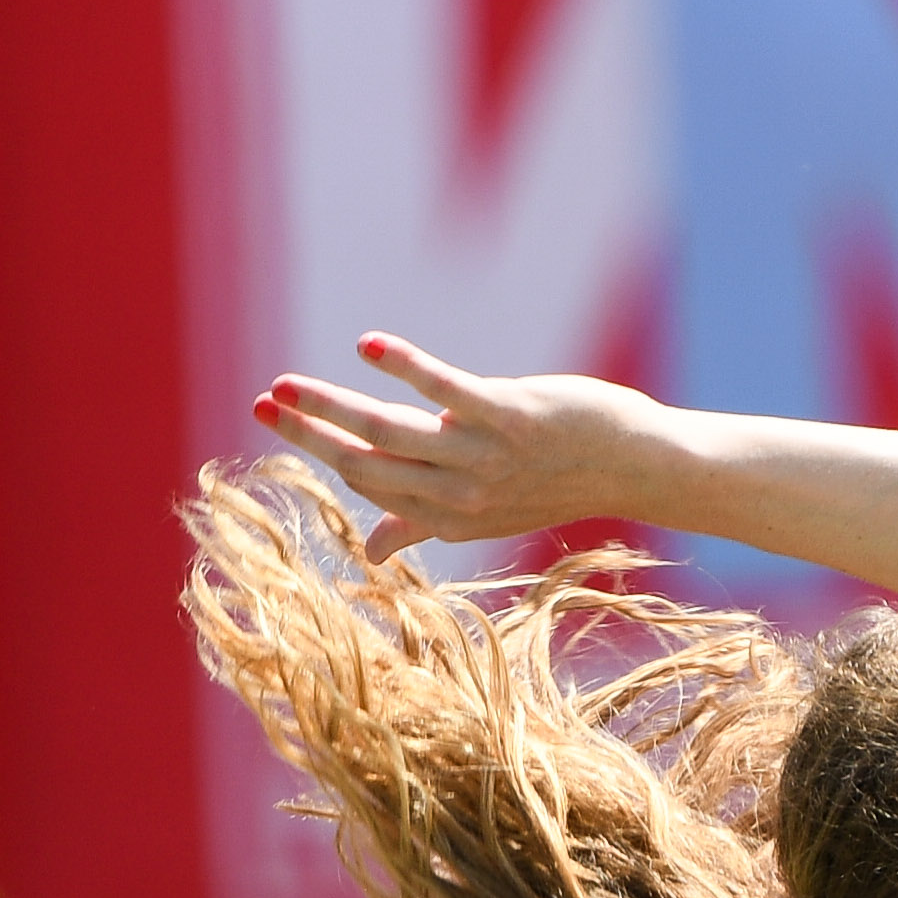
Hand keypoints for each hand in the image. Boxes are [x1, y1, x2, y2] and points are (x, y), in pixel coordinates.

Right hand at [253, 333, 673, 561]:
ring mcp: (485, 457)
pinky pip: (448, 391)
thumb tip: (370, 551)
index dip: (316, 451)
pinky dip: (405, 366)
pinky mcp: (511, 417)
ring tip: (288, 383)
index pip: (367, 484)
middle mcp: (461, 494)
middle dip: (310, 432)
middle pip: (367, 462)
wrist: (635, 467)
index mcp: (449, 515)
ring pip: (392, 431)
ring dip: (334, 405)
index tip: (271, 417)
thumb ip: (421, 523)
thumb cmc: (558, 480)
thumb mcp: (485, 511)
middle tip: (262, 401)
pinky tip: (367, 346)